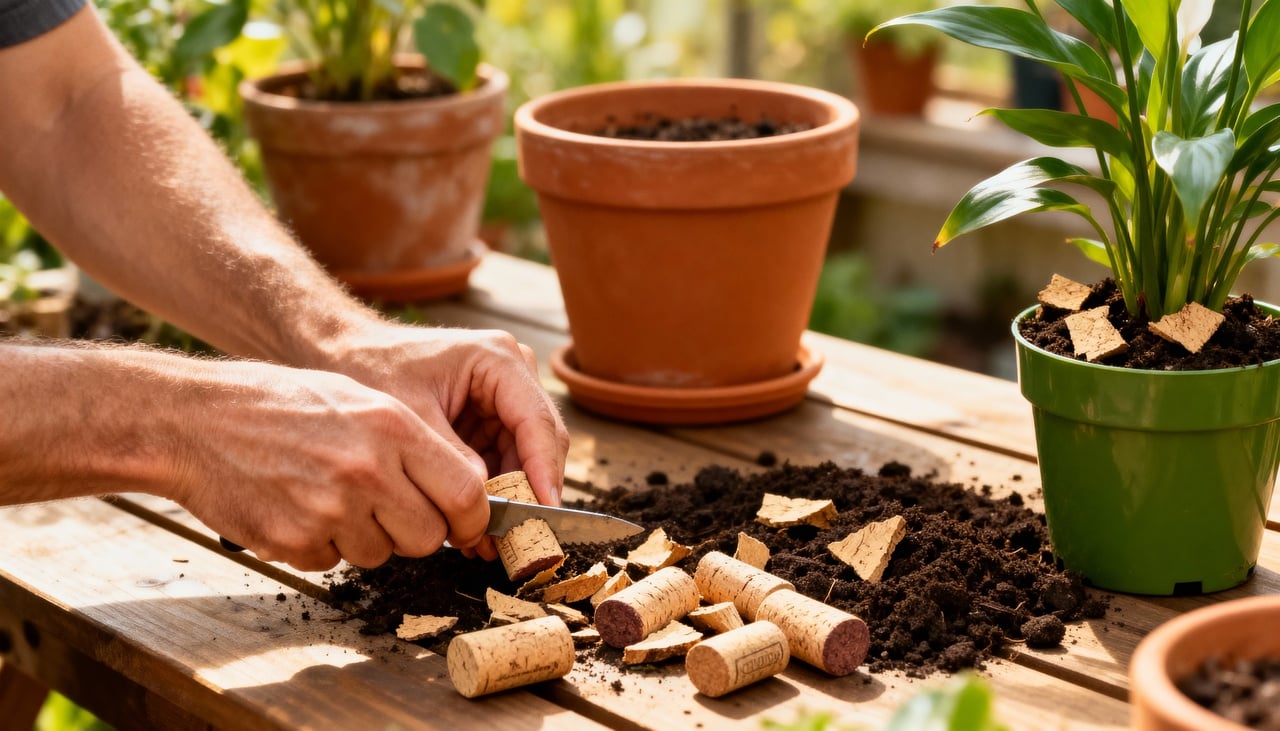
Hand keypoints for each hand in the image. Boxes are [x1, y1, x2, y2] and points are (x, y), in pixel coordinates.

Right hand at [171, 362, 488, 570]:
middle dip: (416, 531)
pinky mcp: (295, 542)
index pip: (466, 492)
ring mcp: (330, 510)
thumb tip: (462, 488)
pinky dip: (322, 545)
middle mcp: (367, 471)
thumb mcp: (359, 400)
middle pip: (429, 536)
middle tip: (388, 509)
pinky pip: (333, 563)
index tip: (465, 520)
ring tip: (330, 496)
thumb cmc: (280, 403)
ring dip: (366, 538)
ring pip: (382, 555)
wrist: (195, 421)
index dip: (472, 515)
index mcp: (392, 428)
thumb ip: (411, 443)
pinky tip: (298, 507)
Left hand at [322, 324, 570, 557]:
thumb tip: (480, 498)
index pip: (538, 421)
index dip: (544, 469)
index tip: (543, 509)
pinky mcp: (490, 419)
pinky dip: (493, 494)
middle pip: (540, 442)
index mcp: (498, 359)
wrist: (346, 355)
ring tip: (487, 542)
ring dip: (511, 499)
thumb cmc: (374, 369)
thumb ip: (449, 455)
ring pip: (526, 458)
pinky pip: (505, 462)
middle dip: (527, 491)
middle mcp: (512, 375)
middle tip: (514, 539)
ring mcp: (504, 398)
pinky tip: (474, 526)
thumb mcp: (410, 414)